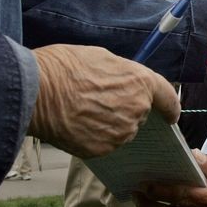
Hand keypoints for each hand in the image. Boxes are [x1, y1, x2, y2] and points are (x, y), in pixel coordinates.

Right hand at [28, 44, 179, 157]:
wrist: (35, 91)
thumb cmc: (65, 67)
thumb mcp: (102, 57)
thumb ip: (124, 74)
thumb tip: (126, 82)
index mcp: (142, 83)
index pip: (168, 98)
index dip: (171, 107)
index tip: (171, 115)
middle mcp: (137, 110)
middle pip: (140, 114)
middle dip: (127, 108)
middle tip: (101, 99)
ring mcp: (121, 132)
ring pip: (123, 130)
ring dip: (111, 123)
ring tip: (85, 110)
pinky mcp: (103, 149)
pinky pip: (106, 144)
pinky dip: (96, 137)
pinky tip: (79, 124)